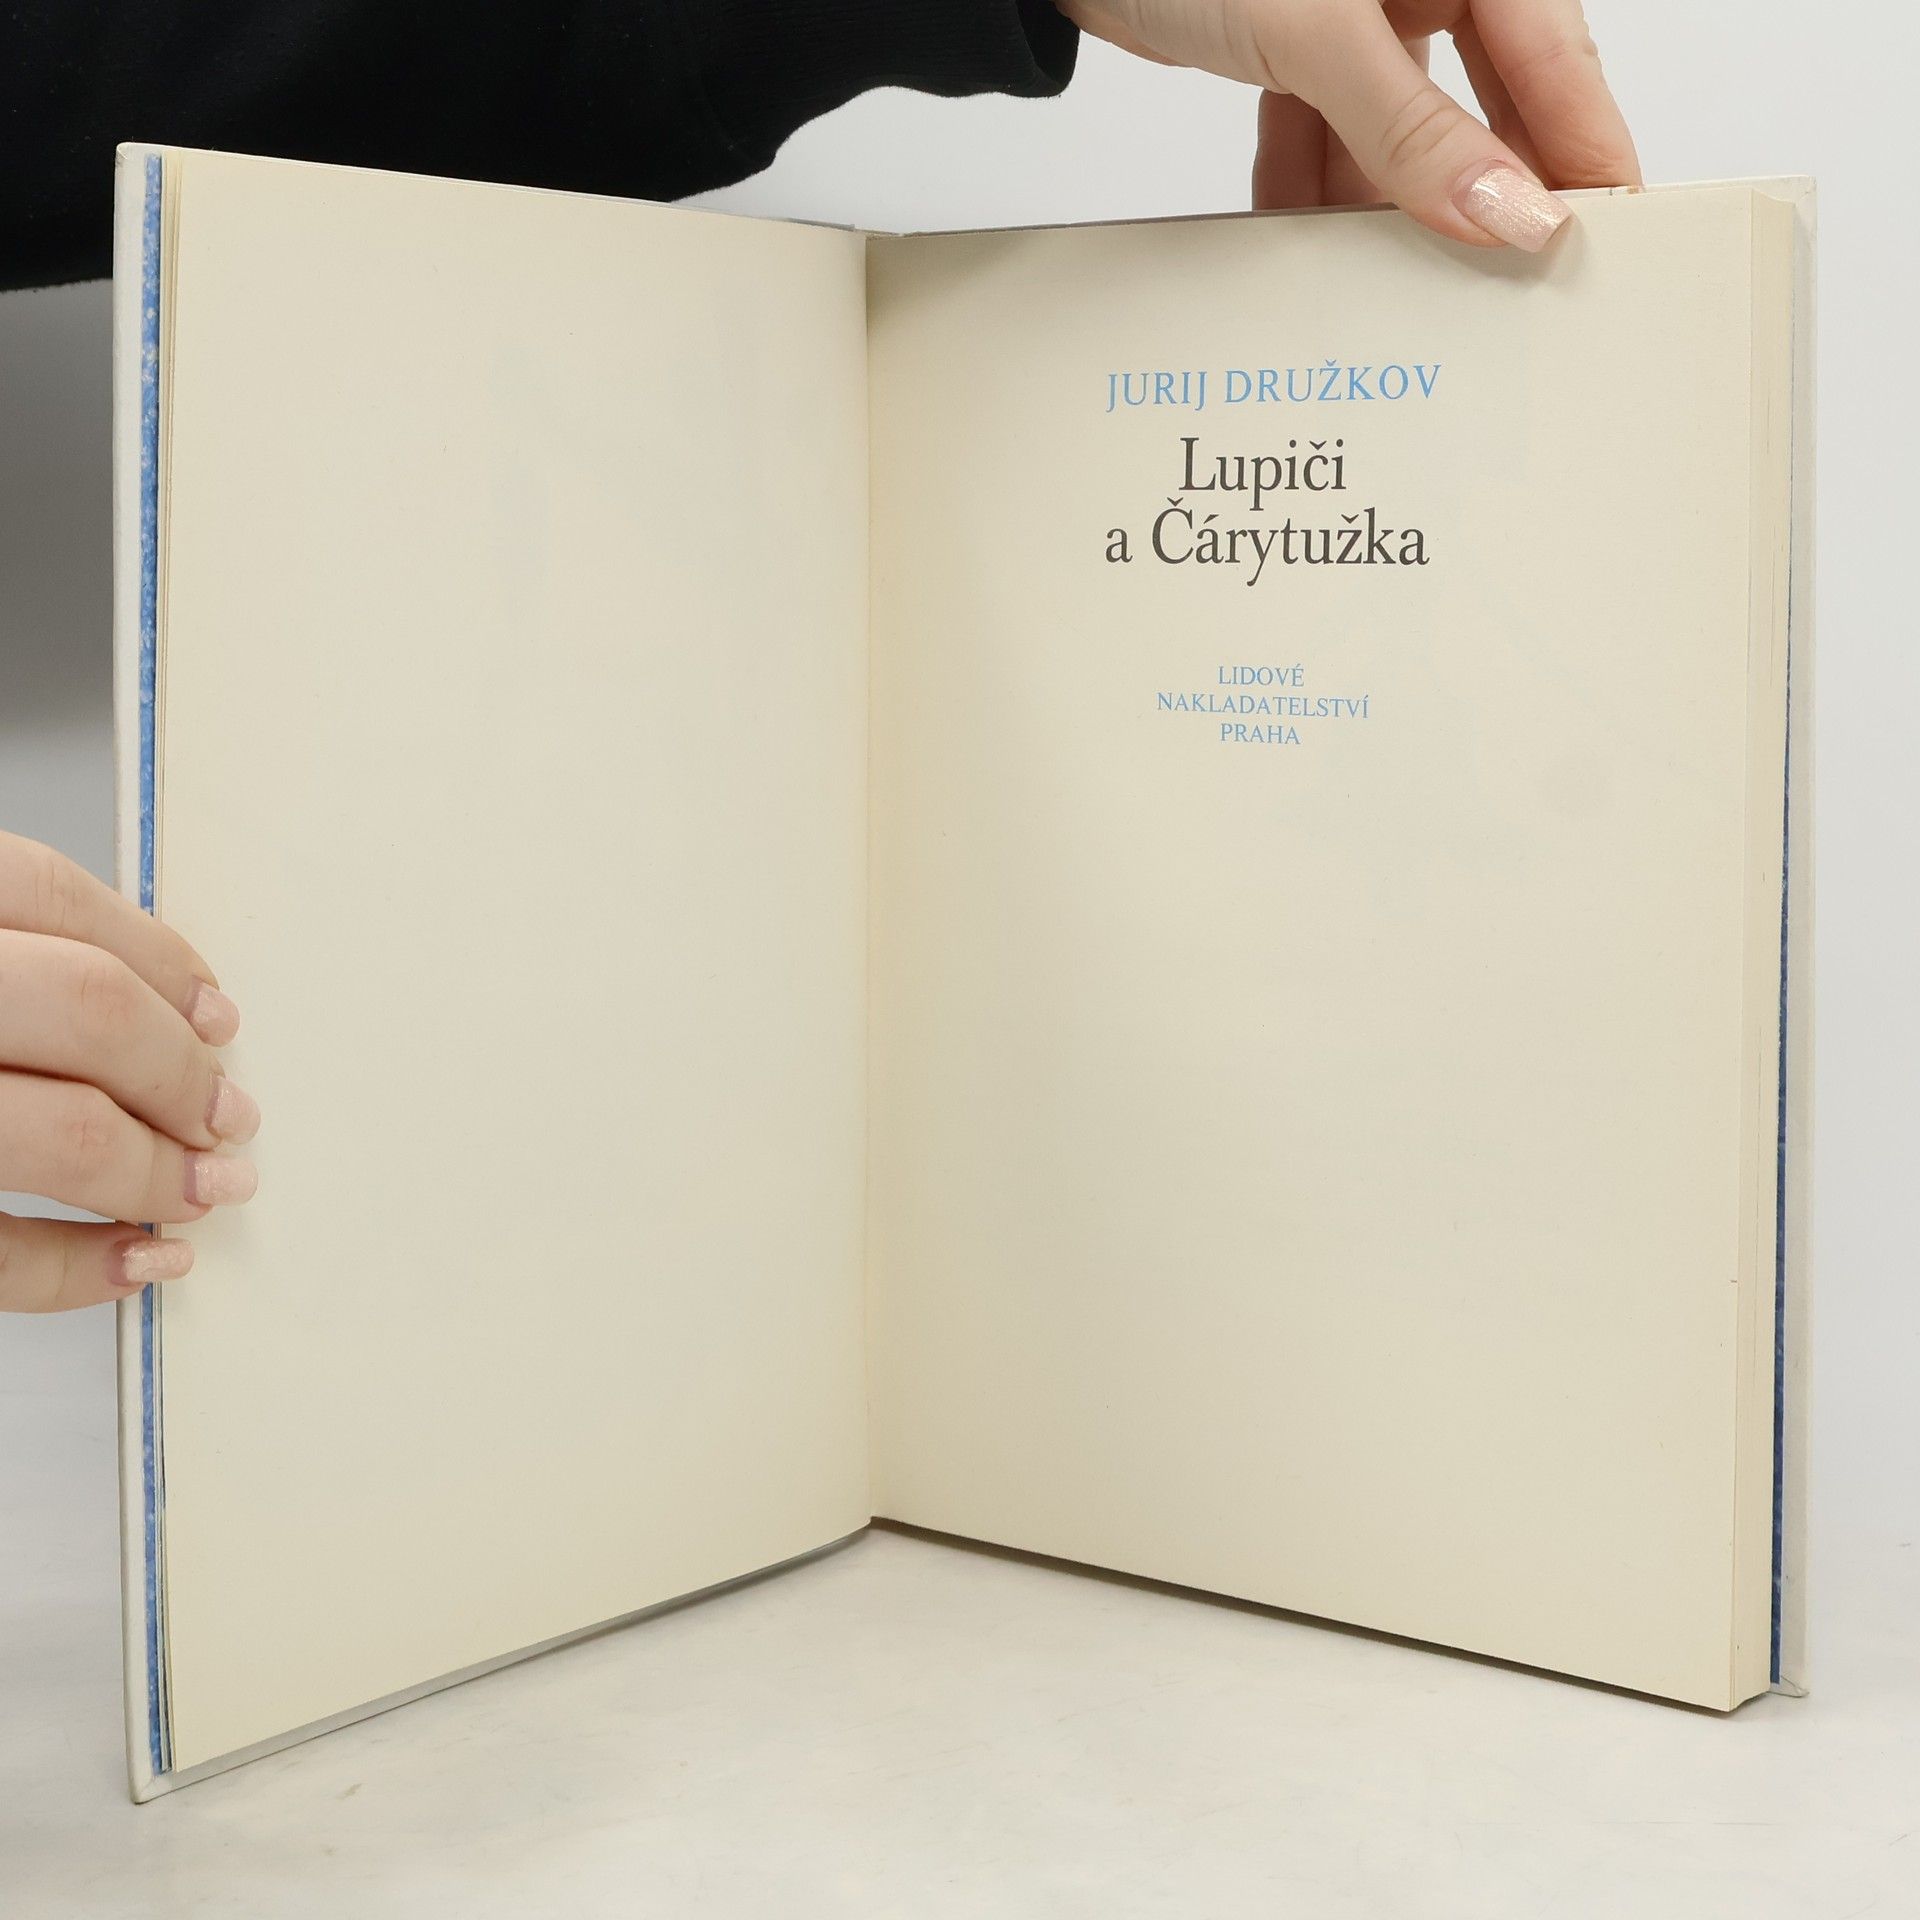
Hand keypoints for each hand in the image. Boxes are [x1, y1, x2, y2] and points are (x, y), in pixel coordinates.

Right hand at [0, 832, 257, 1311]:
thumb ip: (22, 966)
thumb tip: (173, 1018)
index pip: (51, 897)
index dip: (159, 961)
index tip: (221, 1017)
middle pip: (88, 1009)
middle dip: (181, 1074)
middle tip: (232, 1120)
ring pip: (62, 1132)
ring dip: (156, 1174)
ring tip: (207, 1195)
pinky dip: (76, 1270)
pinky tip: (136, 1263)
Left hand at [1059, 0, 1638, 250]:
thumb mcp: (1321, 35)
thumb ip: (1413, 130)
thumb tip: (1509, 215)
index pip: (1557, 60)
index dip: (1582, 154)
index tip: (1598, 245)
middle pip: (1486, 100)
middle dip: (1481, 192)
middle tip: (1506, 287)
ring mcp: (1356, 7)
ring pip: (1399, 126)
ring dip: (1386, 205)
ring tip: (1398, 287)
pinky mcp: (1293, 37)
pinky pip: (1326, 126)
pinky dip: (1313, 183)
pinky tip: (1305, 240)